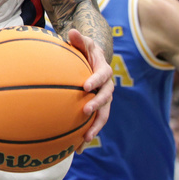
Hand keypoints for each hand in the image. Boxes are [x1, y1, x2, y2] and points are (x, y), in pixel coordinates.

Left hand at [66, 28, 113, 152]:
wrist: (95, 61)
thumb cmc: (85, 50)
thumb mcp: (83, 42)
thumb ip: (78, 39)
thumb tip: (71, 31)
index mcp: (104, 70)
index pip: (102, 75)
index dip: (95, 80)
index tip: (85, 86)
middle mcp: (107, 87)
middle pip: (106, 99)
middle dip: (97, 106)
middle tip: (85, 111)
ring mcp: (104, 100)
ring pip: (103, 115)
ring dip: (95, 127)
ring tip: (85, 139)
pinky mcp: (98, 109)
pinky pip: (95, 123)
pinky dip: (87, 135)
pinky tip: (77, 148)